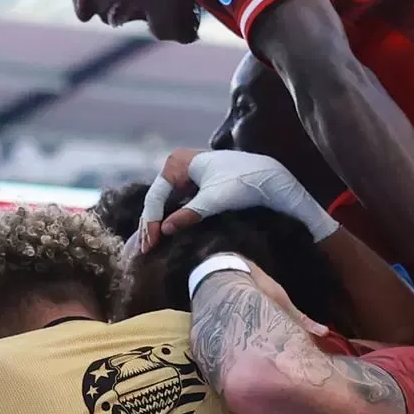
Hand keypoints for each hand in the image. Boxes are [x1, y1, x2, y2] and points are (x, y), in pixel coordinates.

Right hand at [140, 149, 339, 251]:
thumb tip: (164, 230)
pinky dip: (172, 219)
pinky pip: (176, 204)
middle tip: (146, 251)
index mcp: (176, 163)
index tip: (151, 245)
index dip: (151, 223)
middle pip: (158, 200)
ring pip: (165, 203)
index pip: (156, 197)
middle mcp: (176, 165)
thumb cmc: (242, 183)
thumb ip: (189, 214)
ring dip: (159, 225)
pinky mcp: (194, 185)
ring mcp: (184, 175)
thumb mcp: (214, 201)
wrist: (267, 178)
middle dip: (152, 226)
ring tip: (152, 248)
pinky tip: (167, 237)